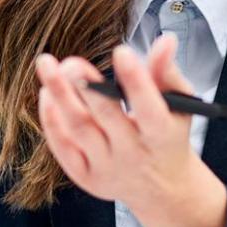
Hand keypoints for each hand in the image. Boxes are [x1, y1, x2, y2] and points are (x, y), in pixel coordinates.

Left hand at [35, 34, 226, 226]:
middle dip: (86, 87)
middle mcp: (134, 154)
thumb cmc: (168, 135)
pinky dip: (51, 118)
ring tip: (48, 66)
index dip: (136, 80)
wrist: (161, 186)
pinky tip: (46, 93)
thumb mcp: (180, 106)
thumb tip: (165, 40)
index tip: (121, 51)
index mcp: (161, 136)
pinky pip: (62, 146)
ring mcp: (107, 168)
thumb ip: (168, 73)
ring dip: (61, 96)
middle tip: (71, 62)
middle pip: (106, 117)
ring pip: (78, 129)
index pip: (149, 108)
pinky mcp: (86, 177)